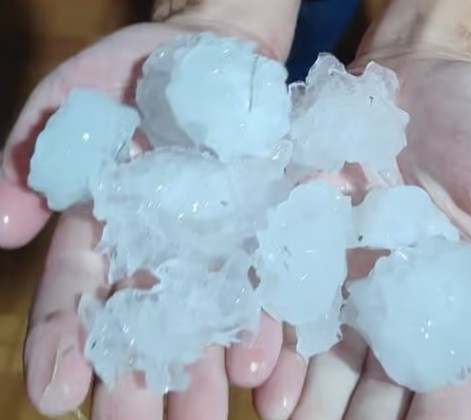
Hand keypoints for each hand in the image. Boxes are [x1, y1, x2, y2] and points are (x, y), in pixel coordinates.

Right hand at [10, 4, 299, 416]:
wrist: (216, 48)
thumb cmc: (133, 74)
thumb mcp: (69, 103)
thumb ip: (30, 161)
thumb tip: (2, 230)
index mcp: (108, 228)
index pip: (78, 293)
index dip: (63, 341)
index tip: (54, 394)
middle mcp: (162, 250)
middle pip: (148, 322)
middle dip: (141, 378)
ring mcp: (219, 244)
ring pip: (210, 317)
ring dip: (208, 368)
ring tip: (207, 414)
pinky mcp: (270, 228)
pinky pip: (271, 280)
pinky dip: (270, 322)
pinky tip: (267, 366)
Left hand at [252, 57, 470, 418]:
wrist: (422, 70)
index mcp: (455, 287)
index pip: (448, 367)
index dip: (437, 413)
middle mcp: (396, 288)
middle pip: (378, 371)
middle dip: (359, 417)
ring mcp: (346, 264)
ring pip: (326, 347)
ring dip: (307, 393)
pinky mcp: (303, 230)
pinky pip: (284, 290)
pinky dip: (272, 332)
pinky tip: (260, 372)